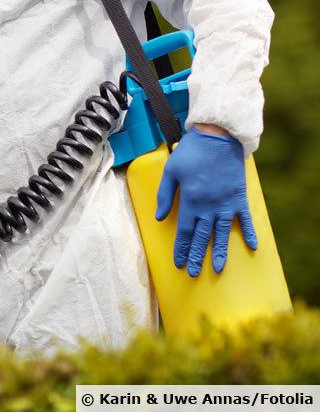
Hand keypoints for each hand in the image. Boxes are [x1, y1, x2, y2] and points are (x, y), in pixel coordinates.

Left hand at [155, 126, 257, 276]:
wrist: (218, 137)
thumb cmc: (190, 153)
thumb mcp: (170, 171)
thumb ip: (164, 195)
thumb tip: (158, 218)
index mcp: (190, 201)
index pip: (184, 231)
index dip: (182, 248)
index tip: (179, 263)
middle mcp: (209, 206)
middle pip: (202, 237)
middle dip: (197, 256)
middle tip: (194, 273)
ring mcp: (226, 203)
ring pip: (222, 233)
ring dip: (220, 252)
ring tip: (218, 269)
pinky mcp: (239, 197)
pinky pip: (245, 220)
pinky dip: (249, 233)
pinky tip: (252, 248)